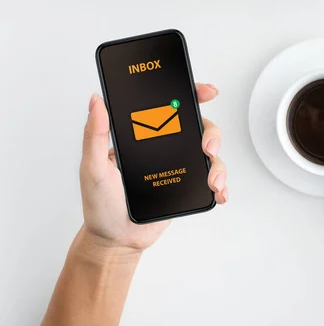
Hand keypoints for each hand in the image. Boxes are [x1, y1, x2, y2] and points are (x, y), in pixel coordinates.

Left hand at [79, 83, 227, 251]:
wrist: (115, 240)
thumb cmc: (101, 204)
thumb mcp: (93, 168)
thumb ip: (95, 135)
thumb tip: (97, 101)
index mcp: (145, 137)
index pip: (171, 108)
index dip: (192, 95)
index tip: (206, 92)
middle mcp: (166, 148)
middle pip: (199, 128)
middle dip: (212, 134)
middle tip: (207, 147)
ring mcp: (180, 167)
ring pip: (211, 155)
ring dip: (218, 164)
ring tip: (213, 181)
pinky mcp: (188, 188)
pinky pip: (212, 181)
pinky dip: (222, 185)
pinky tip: (219, 193)